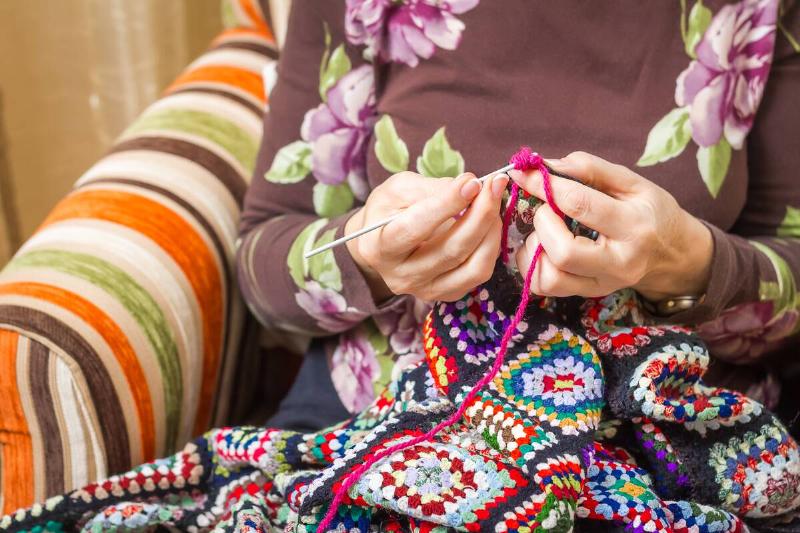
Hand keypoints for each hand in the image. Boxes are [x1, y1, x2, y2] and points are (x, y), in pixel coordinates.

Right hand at [346, 171, 507, 301]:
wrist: (380, 243)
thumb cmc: (387, 210)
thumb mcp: (397, 189)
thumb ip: (429, 188)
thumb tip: (468, 187)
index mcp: (380, 247)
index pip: (416, 228)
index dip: (447, 204)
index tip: (472, 181)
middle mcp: (402, 276)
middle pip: (452, 250)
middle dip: (480, 214)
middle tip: (495, 185)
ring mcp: (426, 290)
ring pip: (473, 268)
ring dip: (491, 230)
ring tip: (494, 201)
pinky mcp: (447, 294)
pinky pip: (479, 273)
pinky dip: (491, 245)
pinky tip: (489, 223)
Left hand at [510, 151, 712, 300]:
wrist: (672, 254)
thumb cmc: (650, 212)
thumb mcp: (632, 182)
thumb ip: (590, 169)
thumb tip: (545, 166)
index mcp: (634, 226)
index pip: (579, 204)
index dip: (545, 185)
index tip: (525, 173)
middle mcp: (618, 262)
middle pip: (563, 251)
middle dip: (542, 222)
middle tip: (546, 209)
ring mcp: (601, 284)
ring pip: (549, 276)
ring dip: (535, 247)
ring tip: (546, 230)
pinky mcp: (586, 294)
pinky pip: (544, 286)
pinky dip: (532, 265)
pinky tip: (543, 247)